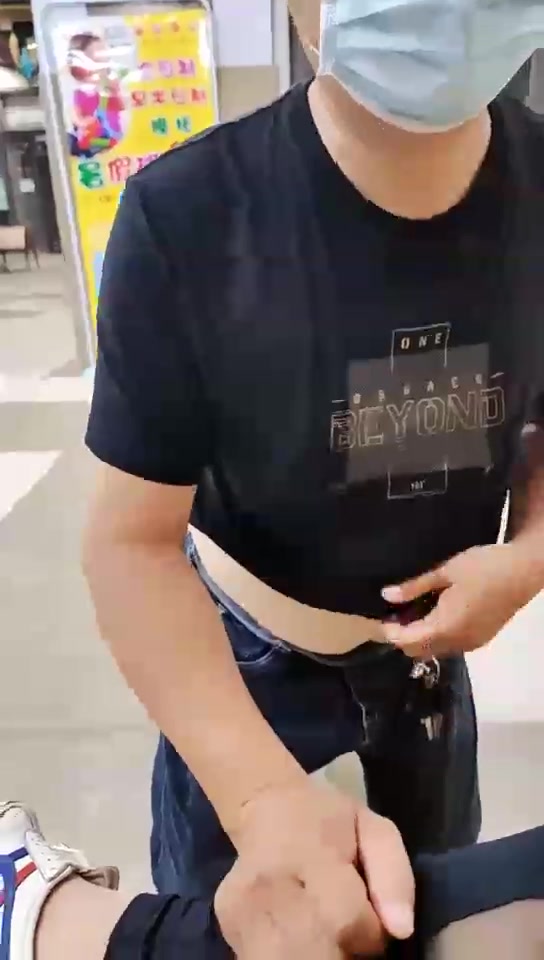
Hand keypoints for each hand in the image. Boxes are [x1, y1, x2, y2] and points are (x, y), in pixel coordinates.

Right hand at [214, 778, 413, 957]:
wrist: (267, 808)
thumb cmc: (329, 822)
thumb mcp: (374, 831)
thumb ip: (394, 876)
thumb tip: (400, 929)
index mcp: (308, 852)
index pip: (346, 922)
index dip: (369, 935)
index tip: (369, 920)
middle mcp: (267, 882)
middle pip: (316, 953)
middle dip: (342, 955)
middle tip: (347, 935)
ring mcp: (240, 907)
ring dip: (317, 957)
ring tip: (325, 938)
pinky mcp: (226, 924)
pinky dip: (289, 957)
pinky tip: (301, 940)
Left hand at [381, 543, 533, 658]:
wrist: (524, 571)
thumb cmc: (483, 567)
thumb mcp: (446, 571)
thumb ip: (415, 587)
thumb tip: (386, 596)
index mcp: (445, 627)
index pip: (407, 641)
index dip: (390, 632)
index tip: (380, 617)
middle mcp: (458, 642)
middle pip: (420, 651)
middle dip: (403, 637)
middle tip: (395, 613)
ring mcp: (472, 643)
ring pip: (436, 650)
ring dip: (421, 637)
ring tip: (413, 611)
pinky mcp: (482, 638)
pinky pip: (451, 645)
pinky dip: (438, 636)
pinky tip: (435, 614)